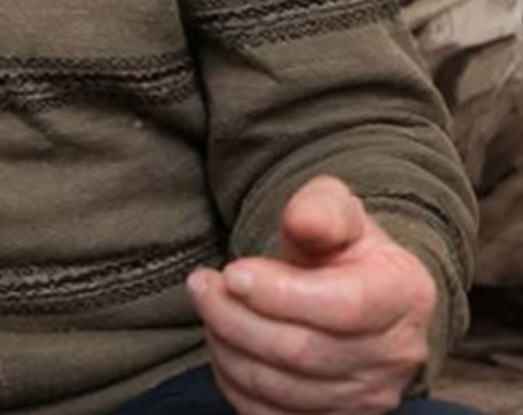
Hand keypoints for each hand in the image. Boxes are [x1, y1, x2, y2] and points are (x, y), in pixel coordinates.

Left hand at [188, 175, 437, 413]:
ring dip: (228, 347)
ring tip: (209, 308)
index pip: (344, 306)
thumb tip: (302, 221)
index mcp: (404, 294)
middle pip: (303, 352)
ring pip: (283, 388)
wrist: (353, 293)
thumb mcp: (334, 210)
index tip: (232, 272)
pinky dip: (234, 383)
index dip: (278, 293)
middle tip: (200, 285)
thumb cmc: (339, 248)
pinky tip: (223, 343)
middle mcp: (397, 354)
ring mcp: (369, 396)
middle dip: (235, 317)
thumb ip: (319, 208)